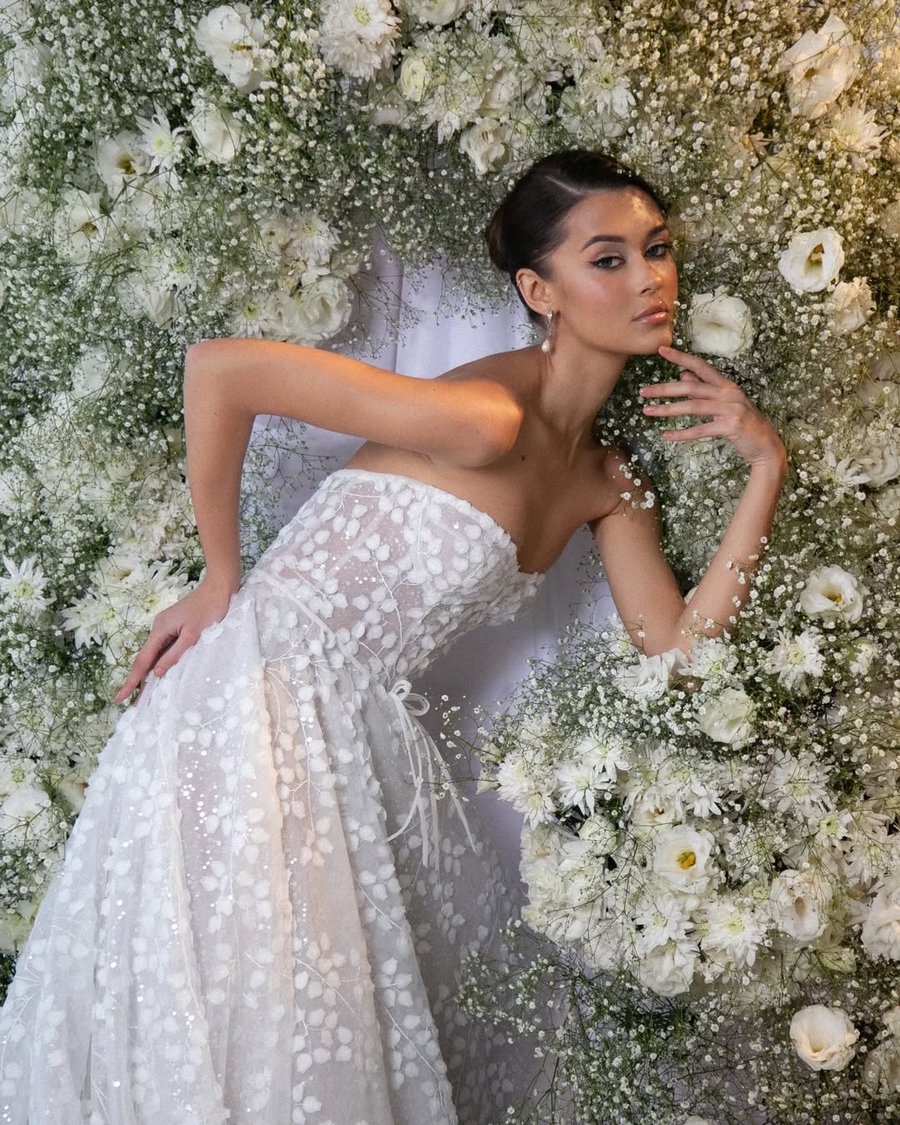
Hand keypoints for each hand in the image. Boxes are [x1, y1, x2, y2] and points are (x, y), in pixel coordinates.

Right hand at [114, 577, 237, 703]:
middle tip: (130, 704)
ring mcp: (166, 627)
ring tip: (143, 695)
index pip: (143, 661)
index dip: (132, 681)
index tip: (120, 698)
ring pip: (154, 654)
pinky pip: (163, 649)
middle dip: (137, 681)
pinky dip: (159, 663)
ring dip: (148, 673)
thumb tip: (156, 673)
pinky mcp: (175, 627)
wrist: (220, 587)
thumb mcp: (194, 636)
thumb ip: (175, 655)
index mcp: (160, 629)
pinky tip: (159, 674)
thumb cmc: (210, 610)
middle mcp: (159, 628)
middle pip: (145, 659)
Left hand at [640, 345, 785, 469]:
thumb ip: (704, 390)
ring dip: (668, 410)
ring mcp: (731, 409)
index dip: (681, 357)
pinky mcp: (731, 427)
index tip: (661, 349)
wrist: (766, 446)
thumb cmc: (743, 424)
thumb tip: (683, 376)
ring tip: (647, 411)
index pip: (700, 366)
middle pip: (691, 387)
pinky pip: (701, 429)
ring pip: (693, 407)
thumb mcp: (724, 404)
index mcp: (726, 385)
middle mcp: (728, 393)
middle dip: (665, 388)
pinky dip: (683, 433)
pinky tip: (666, 436)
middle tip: (642, 391)